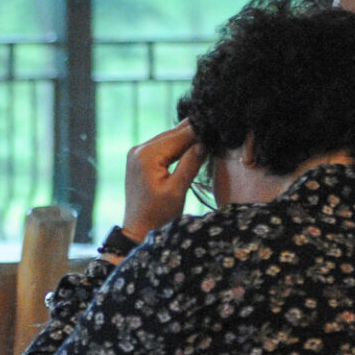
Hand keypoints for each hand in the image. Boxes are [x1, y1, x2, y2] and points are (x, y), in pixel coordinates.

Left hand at [122, 121, 206, 240]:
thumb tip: (203, 142)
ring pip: (168, 139)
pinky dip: (178, 147)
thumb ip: (190, 164)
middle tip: (216, 130)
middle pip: (173, 134)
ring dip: (187, 139)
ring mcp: (137, 153)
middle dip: (194, 133)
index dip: (199, 131)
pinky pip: (163, 147)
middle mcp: (139, 149)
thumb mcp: (177, 190)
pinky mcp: (140, 159)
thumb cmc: (157, 214)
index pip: (178, 136)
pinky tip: (193, 147)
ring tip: (209, 137)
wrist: (138, 228)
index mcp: (147, 155)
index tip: (217, 127)